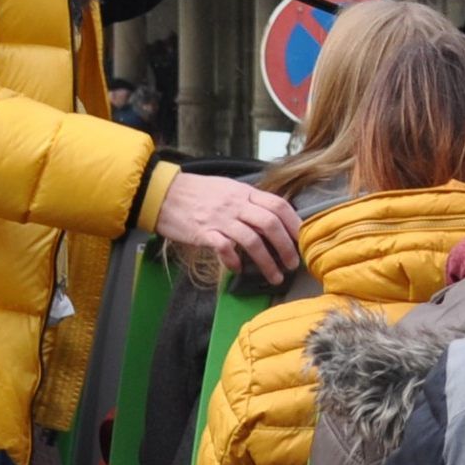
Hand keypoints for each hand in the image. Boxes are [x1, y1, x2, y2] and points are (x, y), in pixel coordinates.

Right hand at [154, 171, 300, 285]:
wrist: (161, 193)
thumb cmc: (196, 192)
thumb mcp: (227, 188)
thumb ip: (248, 200)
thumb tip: (271, 216)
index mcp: (244, 192)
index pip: (278, 205)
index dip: (294, 223)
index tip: (302, 239)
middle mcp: (235, 204)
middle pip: (270, 224)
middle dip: (286, 247)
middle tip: (292, 264)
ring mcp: (219, 219)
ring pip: (252, 241)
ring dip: (267, 262)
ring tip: (274, 276)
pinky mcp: (203, 233)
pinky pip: (224, 249)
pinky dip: (234, 261)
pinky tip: (238, 269)